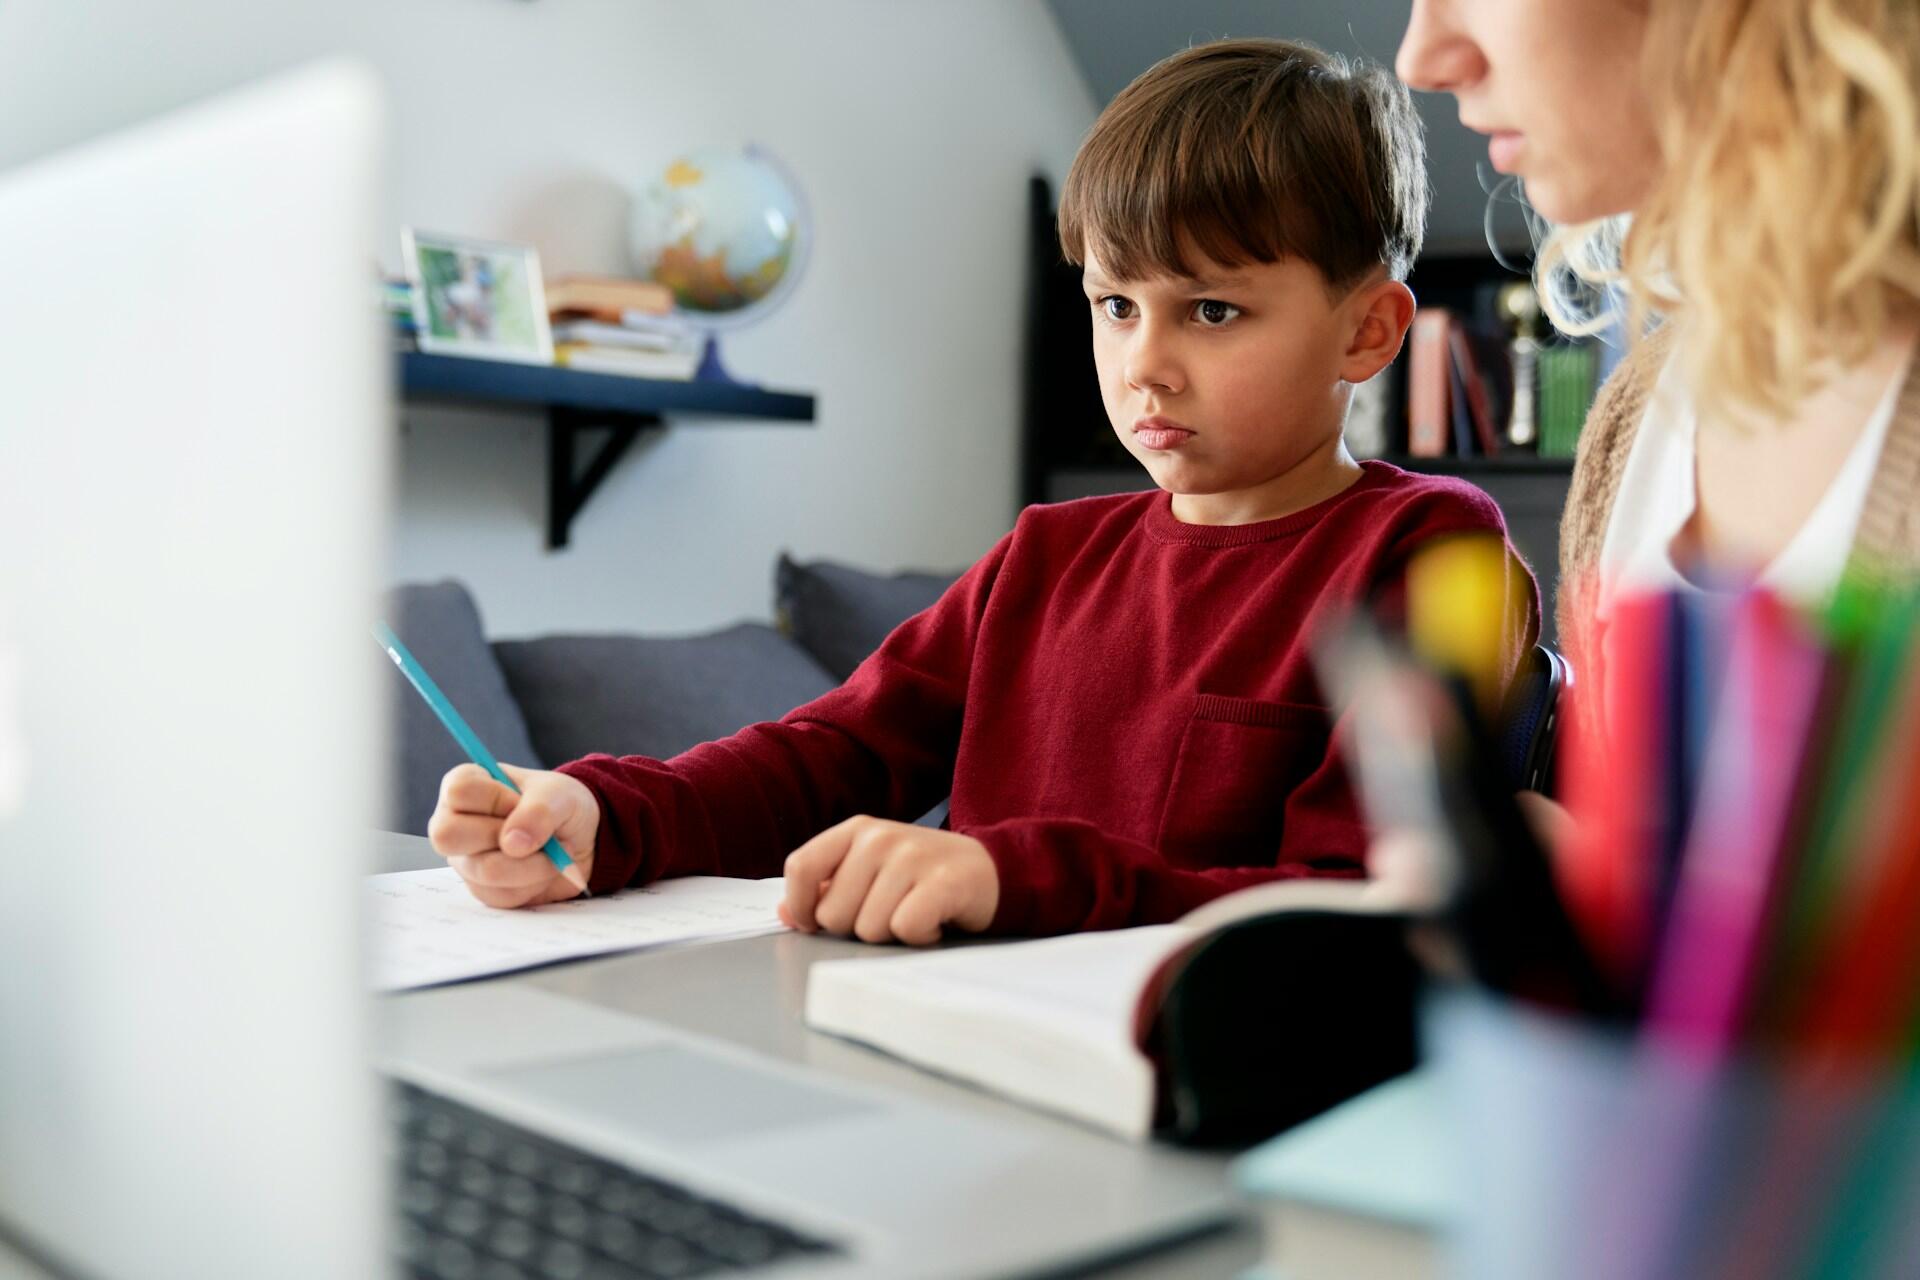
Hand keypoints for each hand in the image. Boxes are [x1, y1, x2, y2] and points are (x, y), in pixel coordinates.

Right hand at [427, 762, 599, 907]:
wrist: (581, 839)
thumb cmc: (560, 805)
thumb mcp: (560, 794)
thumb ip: (538, 810)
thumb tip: (512, 844)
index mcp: (466, 787)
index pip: (459, 791)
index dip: (496, 799)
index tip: (521, 801)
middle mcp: (455, 824)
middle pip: (448, 836)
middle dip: (503, 836)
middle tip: (532, 831)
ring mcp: (466, 861)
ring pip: (485, 871)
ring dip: (531, 863)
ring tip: (551, 852)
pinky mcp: (483, 891)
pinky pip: (503, 896)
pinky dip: (535, 883)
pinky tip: (543, 868)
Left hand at [779, 816, 998, 945]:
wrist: (991, 870)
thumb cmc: (921, 876)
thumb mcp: (870, 871)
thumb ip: (826, 888)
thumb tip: (785, 912)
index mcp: (856, 830)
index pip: (800, 867)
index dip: (801, 906)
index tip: (816, 924)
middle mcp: (880, 838)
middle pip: (832, 914)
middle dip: (858, 926)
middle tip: (890, 911)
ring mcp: (912, 857)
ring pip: (868, 928)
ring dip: (892, 935)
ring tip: (915, 913)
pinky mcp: (942, 882)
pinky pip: (905, 929)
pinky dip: (919, 937)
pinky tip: (933, 923)